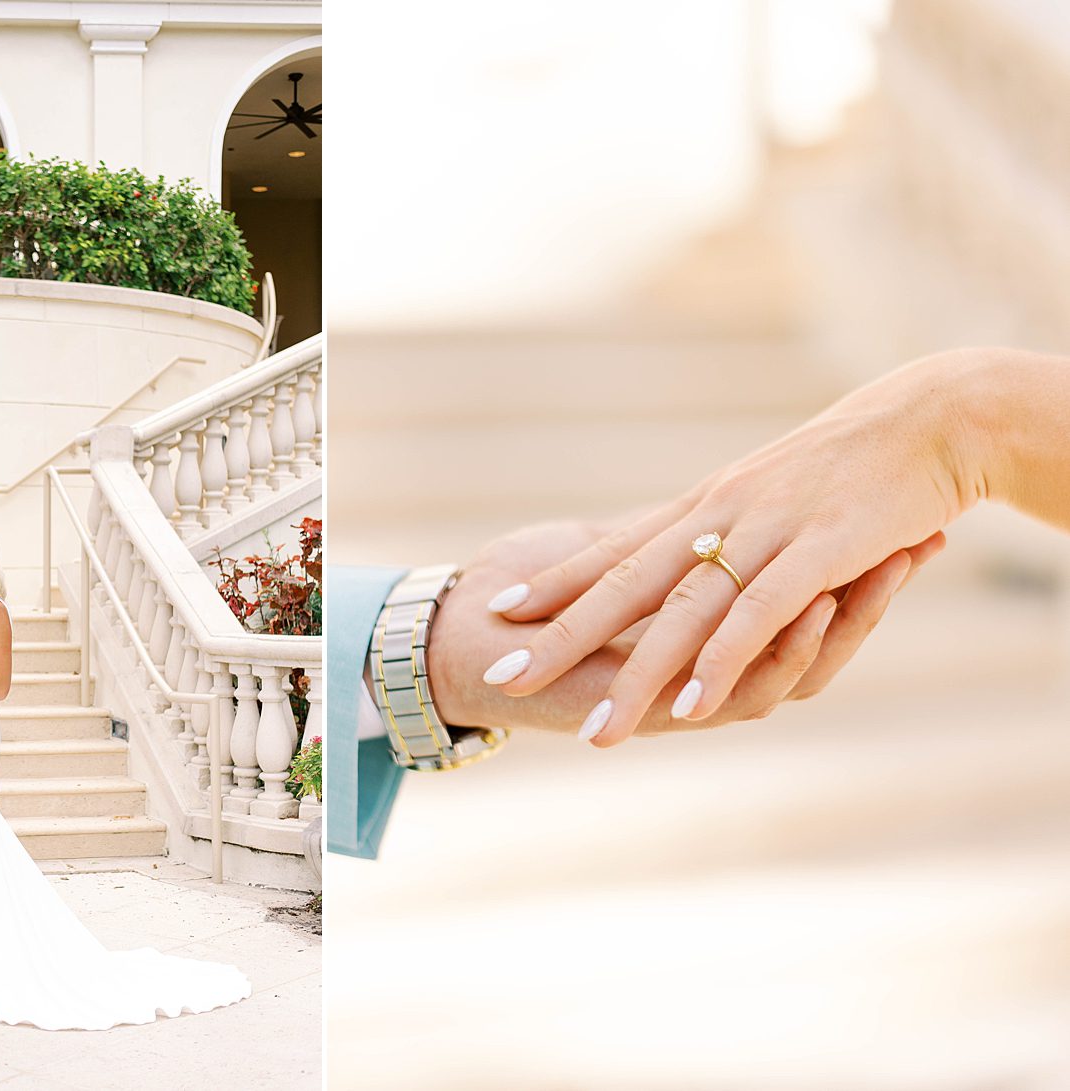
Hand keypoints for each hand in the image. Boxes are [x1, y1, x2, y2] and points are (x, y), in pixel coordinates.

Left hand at [488, 351, 971, 744]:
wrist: (934, 419)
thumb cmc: (851, 463)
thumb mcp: (766, 494)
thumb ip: (723, 530)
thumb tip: (687, 560)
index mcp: (704, 506)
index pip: (615, 548)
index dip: (558, 580)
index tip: (501, 608)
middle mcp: (720, 517)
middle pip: (625, 585)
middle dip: (563, 636)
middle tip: (506, 677)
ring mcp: (765, 533)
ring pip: (683, 613)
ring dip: (638, 677)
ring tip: (598, 732)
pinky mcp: (818, 551)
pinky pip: (757, 614)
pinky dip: (721, 659)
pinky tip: (689, 706)